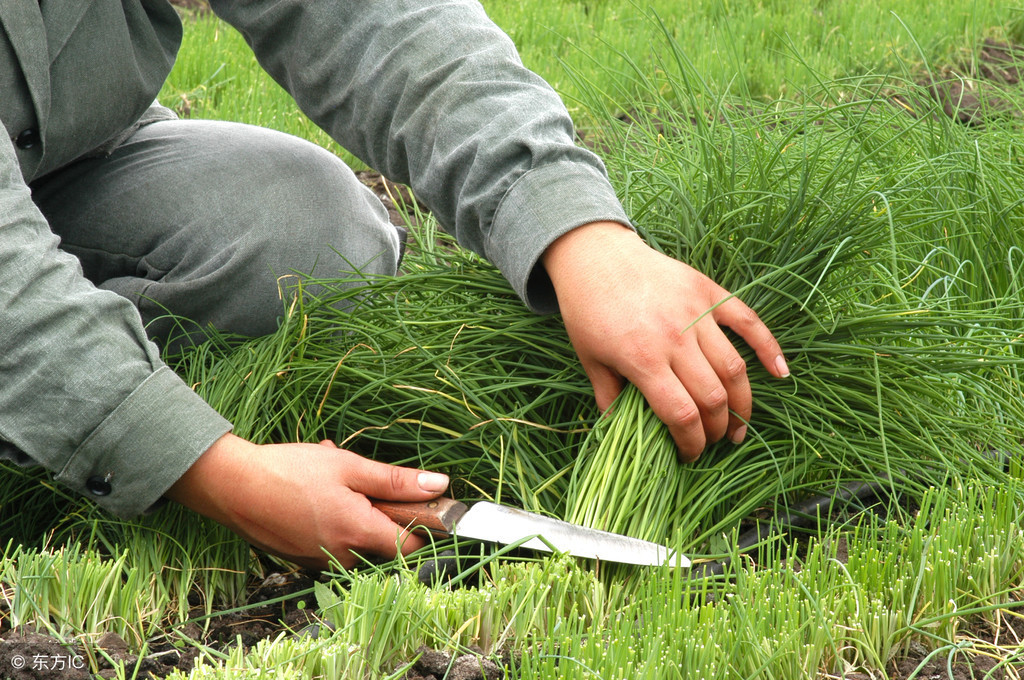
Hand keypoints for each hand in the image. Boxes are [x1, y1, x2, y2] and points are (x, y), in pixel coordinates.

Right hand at [165, 434, 448, 568]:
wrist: (231, 486)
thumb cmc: (291, 471)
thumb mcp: (349, 466)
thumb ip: (396, 481)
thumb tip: (440, 486)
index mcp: (359, 534)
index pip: (412, 547)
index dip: (422, 525)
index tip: (418, 502)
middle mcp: (343, 557)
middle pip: (383, 541)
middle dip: (378, 507)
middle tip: (358, 477)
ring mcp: (320, 561)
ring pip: (355, 537)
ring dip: (352, 508)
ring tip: (330, 477)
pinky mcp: (302, 559)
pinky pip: (332, 540)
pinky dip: (331, 517)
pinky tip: (313, 492)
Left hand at [542, 221, 788, 461]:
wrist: (596, 254)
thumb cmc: (588, 310)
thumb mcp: (589, 359)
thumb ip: (608, 398)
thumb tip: (618, 435)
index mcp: (643, 359)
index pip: (682, 416)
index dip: (691, 444)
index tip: (689, 456)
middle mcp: (675, 338)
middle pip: (713, 398)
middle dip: (716, 430)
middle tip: (713, 441)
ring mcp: (696, 313)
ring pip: (734, 369)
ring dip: (742, 404)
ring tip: (739, 426)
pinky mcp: (708, 292)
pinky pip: (748, 322)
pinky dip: (769, 348)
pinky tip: (781, 374)